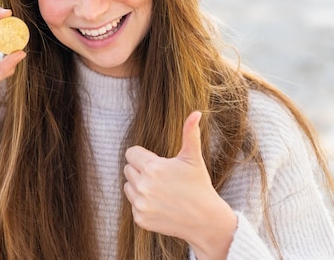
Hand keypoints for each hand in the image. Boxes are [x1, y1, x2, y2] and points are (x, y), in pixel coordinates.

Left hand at [123, 111, 236, 258]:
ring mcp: (141, 204)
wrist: (205, 220)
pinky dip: (143, 205)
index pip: (131, 153)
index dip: (143, 156)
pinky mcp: (140, 219)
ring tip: (160, 191)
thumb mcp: (193, 158)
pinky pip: (133, 204)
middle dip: (141, 171)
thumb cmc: (199, 185)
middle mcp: (143, 186)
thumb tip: (196, 112)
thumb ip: (190, 133)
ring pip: (128, 187)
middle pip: (128, 169)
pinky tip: (160, 205)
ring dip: (139, 187)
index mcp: (153, 168)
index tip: (157, 163)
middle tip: (161, 178)